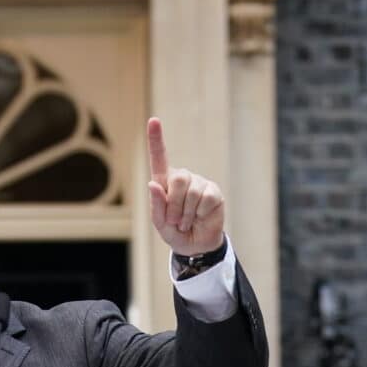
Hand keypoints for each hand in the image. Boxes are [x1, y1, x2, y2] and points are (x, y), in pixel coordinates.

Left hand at [146, 117, 224, 255]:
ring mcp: (200, 183)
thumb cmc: (174, 231)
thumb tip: (153, 184)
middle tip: (175, 220)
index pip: (159, 157)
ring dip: (186, 213)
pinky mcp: (214, 191)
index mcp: (164, 182)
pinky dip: (200, 213)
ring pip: (192, 192)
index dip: (156, 139)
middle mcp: (182, 178)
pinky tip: (200, 217)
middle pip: (178, 179)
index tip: (153, 120)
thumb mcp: (160, 223)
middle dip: (174, 204)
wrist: (196, 245)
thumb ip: (156, 205)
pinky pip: (206, 199)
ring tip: (186, 222)